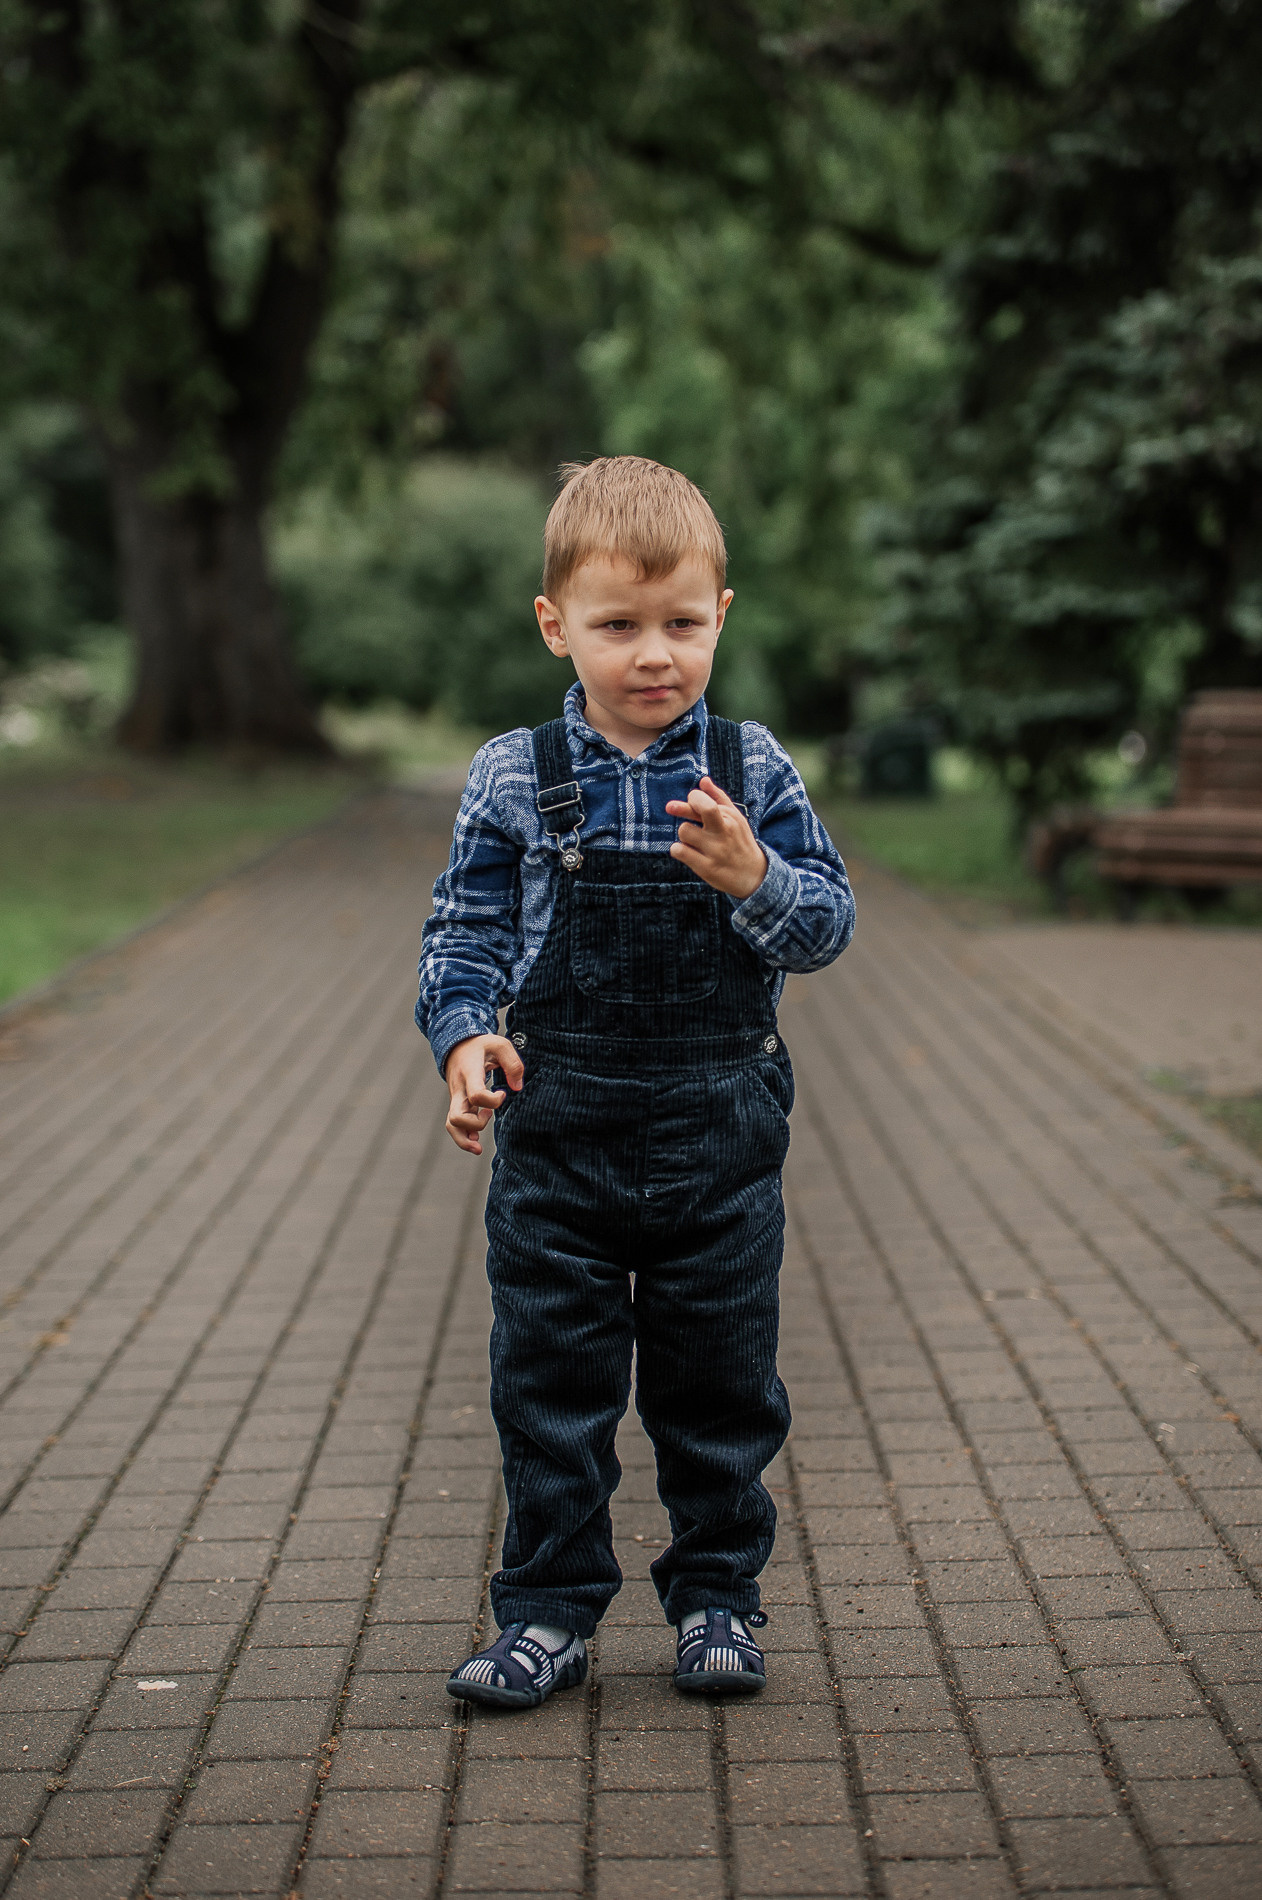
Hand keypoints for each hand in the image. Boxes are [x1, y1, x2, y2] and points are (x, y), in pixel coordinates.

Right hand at [444, 1033, 523, 1154]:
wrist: (457, 1046)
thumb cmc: (480, 1046)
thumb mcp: (500, 1044)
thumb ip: (513, 1064)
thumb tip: (517, 1087)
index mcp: (469, 1073)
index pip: (476, 1095)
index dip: (492, 1101)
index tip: (502, 1094)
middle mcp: (459, 1088)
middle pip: (457, 1116)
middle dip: (475, 1125)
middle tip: (489, 1115)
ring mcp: (456, 1098)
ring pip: (451, 1125)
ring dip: (464, 1139)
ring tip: (479, 1146)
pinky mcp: (457, 1104)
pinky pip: (454, 1125)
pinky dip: (462, 1137)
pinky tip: (475, 1140)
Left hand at [666, 776, 766, 900]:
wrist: (754, 876)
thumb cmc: (740, 842)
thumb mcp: (736, 818)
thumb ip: (718, 798)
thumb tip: (703, 780)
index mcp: (729, 817)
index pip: (703, 799)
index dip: (691, 799)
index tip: (691, 806)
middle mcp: (724, 831)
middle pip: (701, 808)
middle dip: (683, 807)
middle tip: (676, 812)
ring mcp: (716, 850)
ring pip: (684, 831)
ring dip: (684, 836)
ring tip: (694, 841)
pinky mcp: (707, 867)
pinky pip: (679, 851)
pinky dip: (678, 850)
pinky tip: (688, 853)